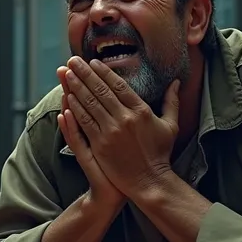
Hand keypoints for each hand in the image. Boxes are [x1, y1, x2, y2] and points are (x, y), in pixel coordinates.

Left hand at [62, 56, 179, 196]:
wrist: (149, 181)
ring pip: (89, 103)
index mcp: (141, 111)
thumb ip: (171, 102)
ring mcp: (110, 131)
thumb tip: (176, 82)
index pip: (118, 85)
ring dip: (76, 86)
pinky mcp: (100, 144)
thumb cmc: (160, 154)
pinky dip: (75, 108)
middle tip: (72, 60)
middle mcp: (124, 118)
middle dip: (84, 73)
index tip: (92, 62)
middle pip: (100, 90)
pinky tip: (68, 97)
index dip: (103, 72)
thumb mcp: (171, 126)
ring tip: (66, 74)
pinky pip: (85, 122)